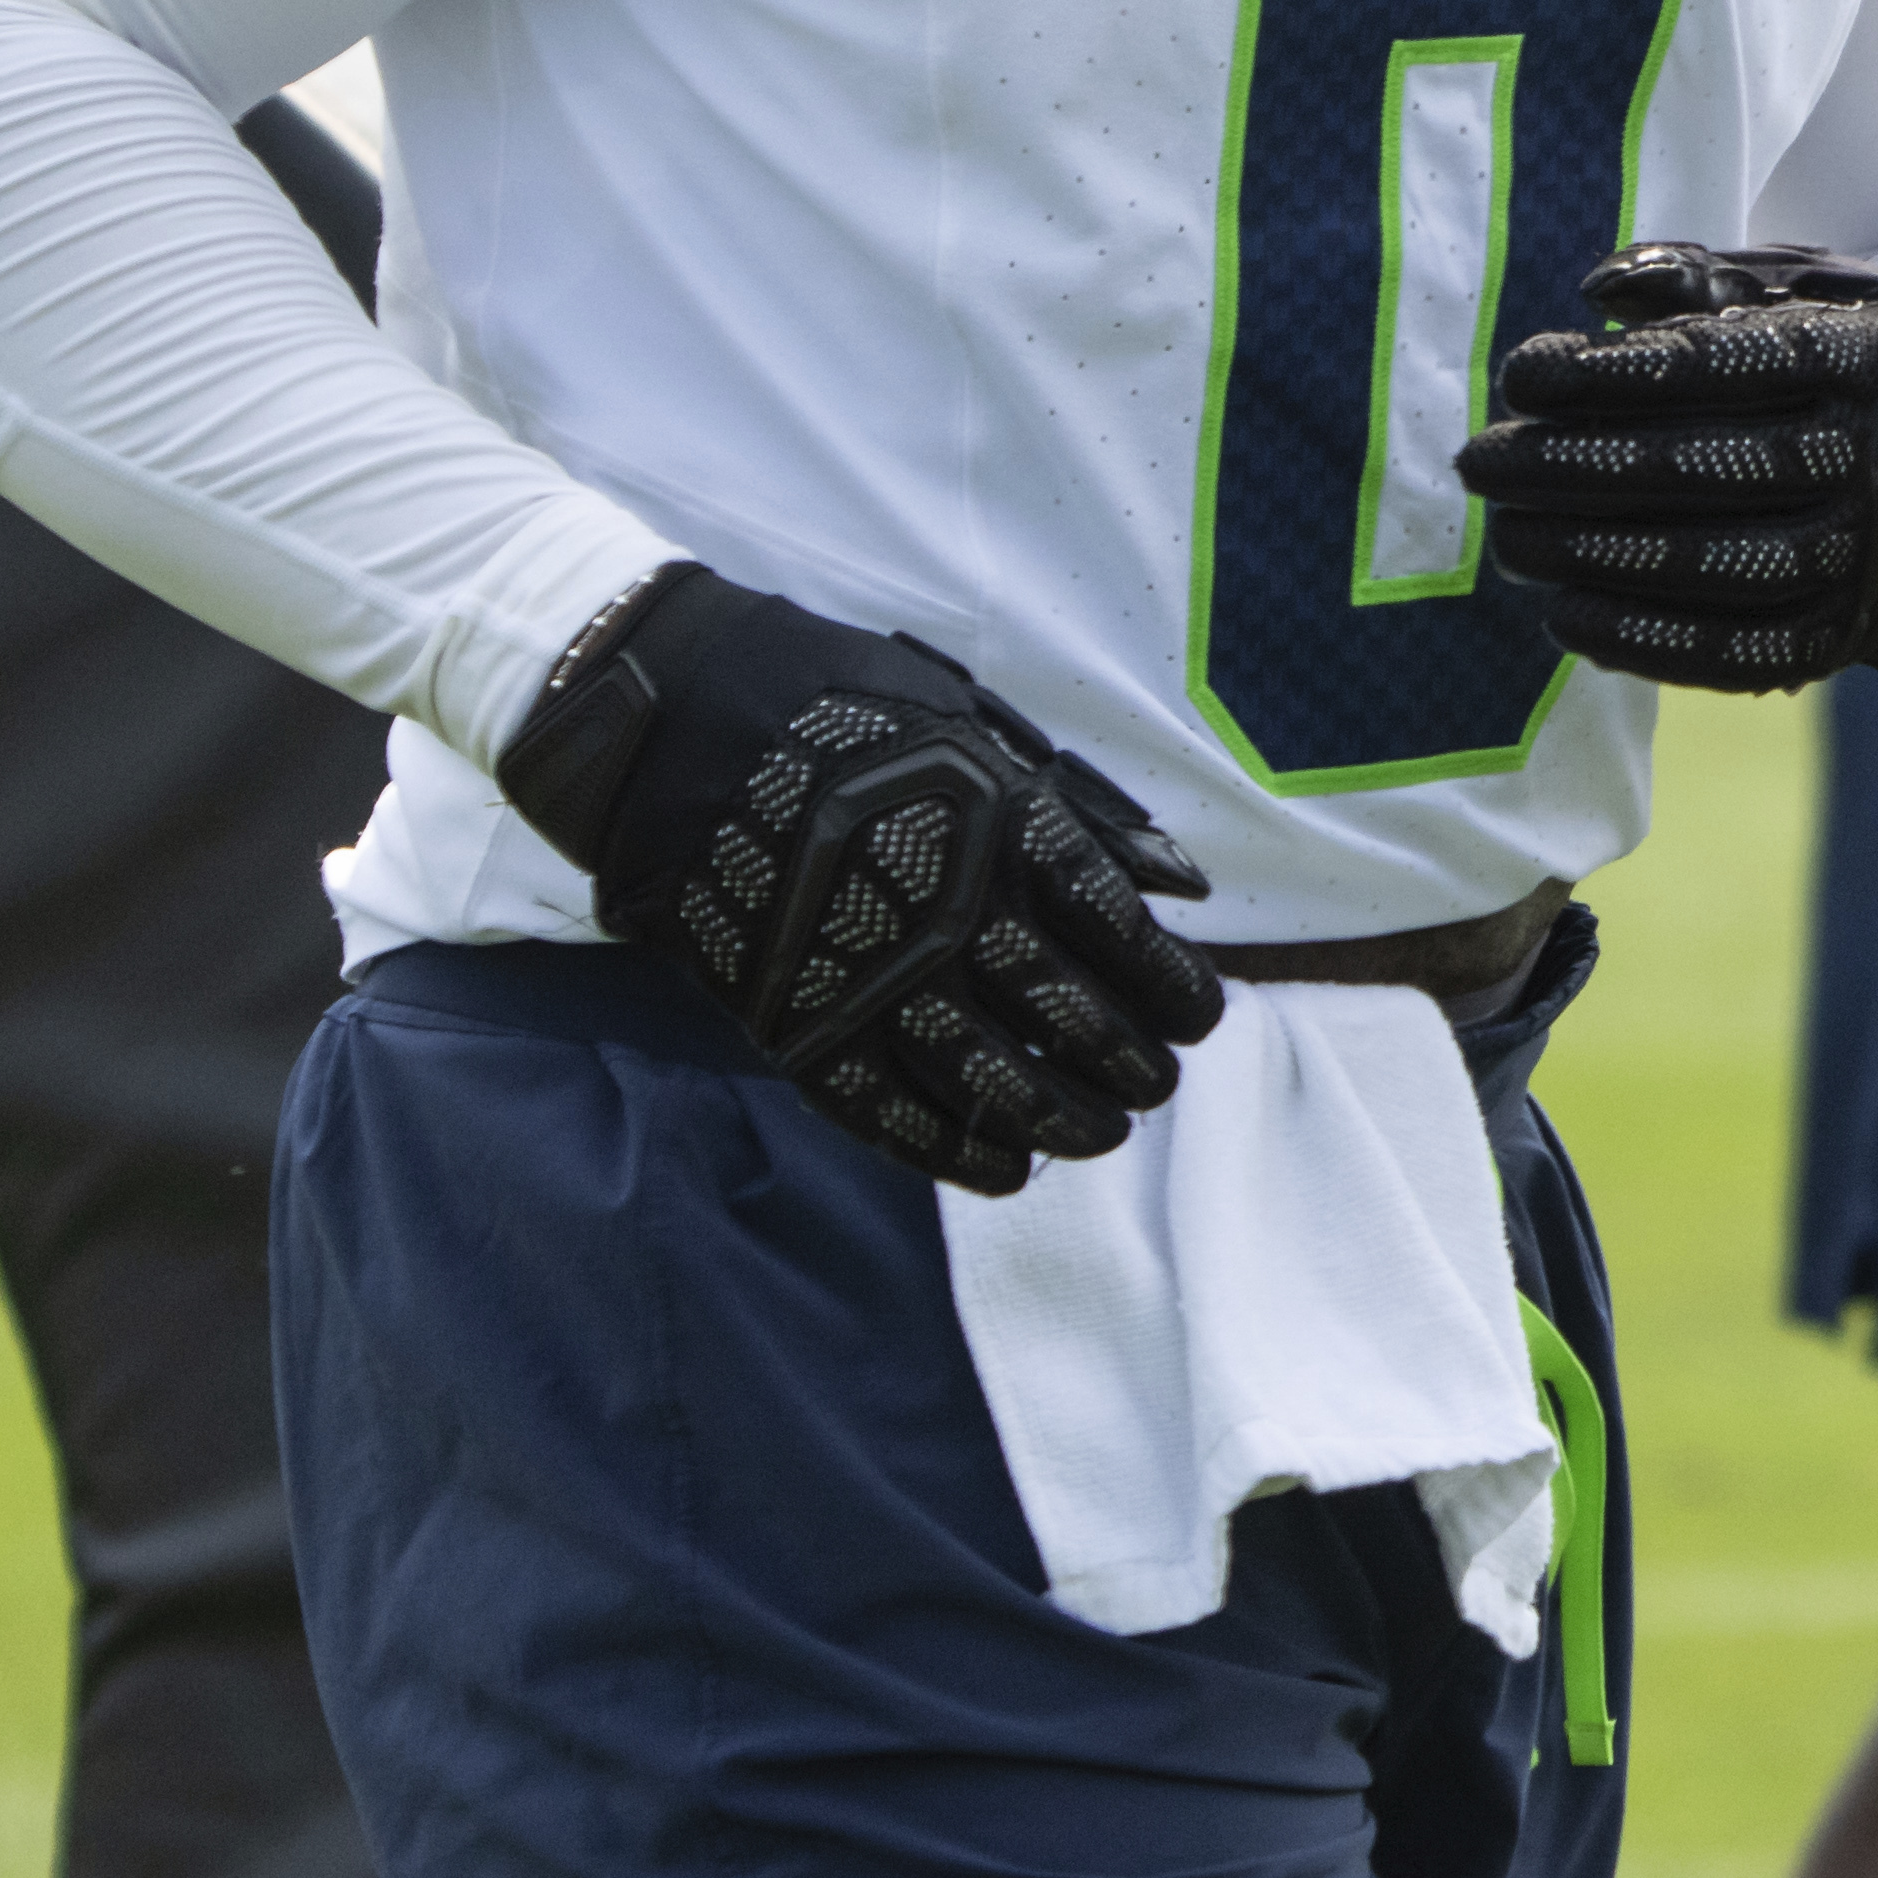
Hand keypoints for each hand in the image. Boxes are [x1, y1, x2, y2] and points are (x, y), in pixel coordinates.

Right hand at [493, 564, 1224, 1195]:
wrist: (677, 723)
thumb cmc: (839, 709)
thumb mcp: (972, 725)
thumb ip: (1077, 810)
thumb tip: (1181, 882)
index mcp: (997, 823)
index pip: (1115, 927)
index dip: (1171, 984)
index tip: (1201, 1014)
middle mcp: (943, 906)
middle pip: (1066, 1013)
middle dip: (1129, 1061)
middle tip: (1157, 1083)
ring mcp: (867, 972)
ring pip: (988, 1079)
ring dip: (1059, 1119)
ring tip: (1099, 1134)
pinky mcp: (797, 1019)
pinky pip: (888, 1110)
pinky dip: (954, 1150)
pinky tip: (1004, 1168)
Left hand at [1457, 243, 1877, 691]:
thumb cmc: (1841, 355)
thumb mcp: (1793, 290)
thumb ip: (1694, 276)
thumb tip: (1595, 288)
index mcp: (1861, 359)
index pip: (1716, 366)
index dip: (1606, 373)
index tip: (1520, 374)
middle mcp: (1876, 460)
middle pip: (1703, 467)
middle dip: (1572, 466)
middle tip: (1479, 463)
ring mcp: (1870, 558)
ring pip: (1719, 565)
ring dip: (1596, 557)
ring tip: (1507, 540)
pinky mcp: (1851, 634)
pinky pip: (1741, 652)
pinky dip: (1648, 641)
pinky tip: (1566, 616)